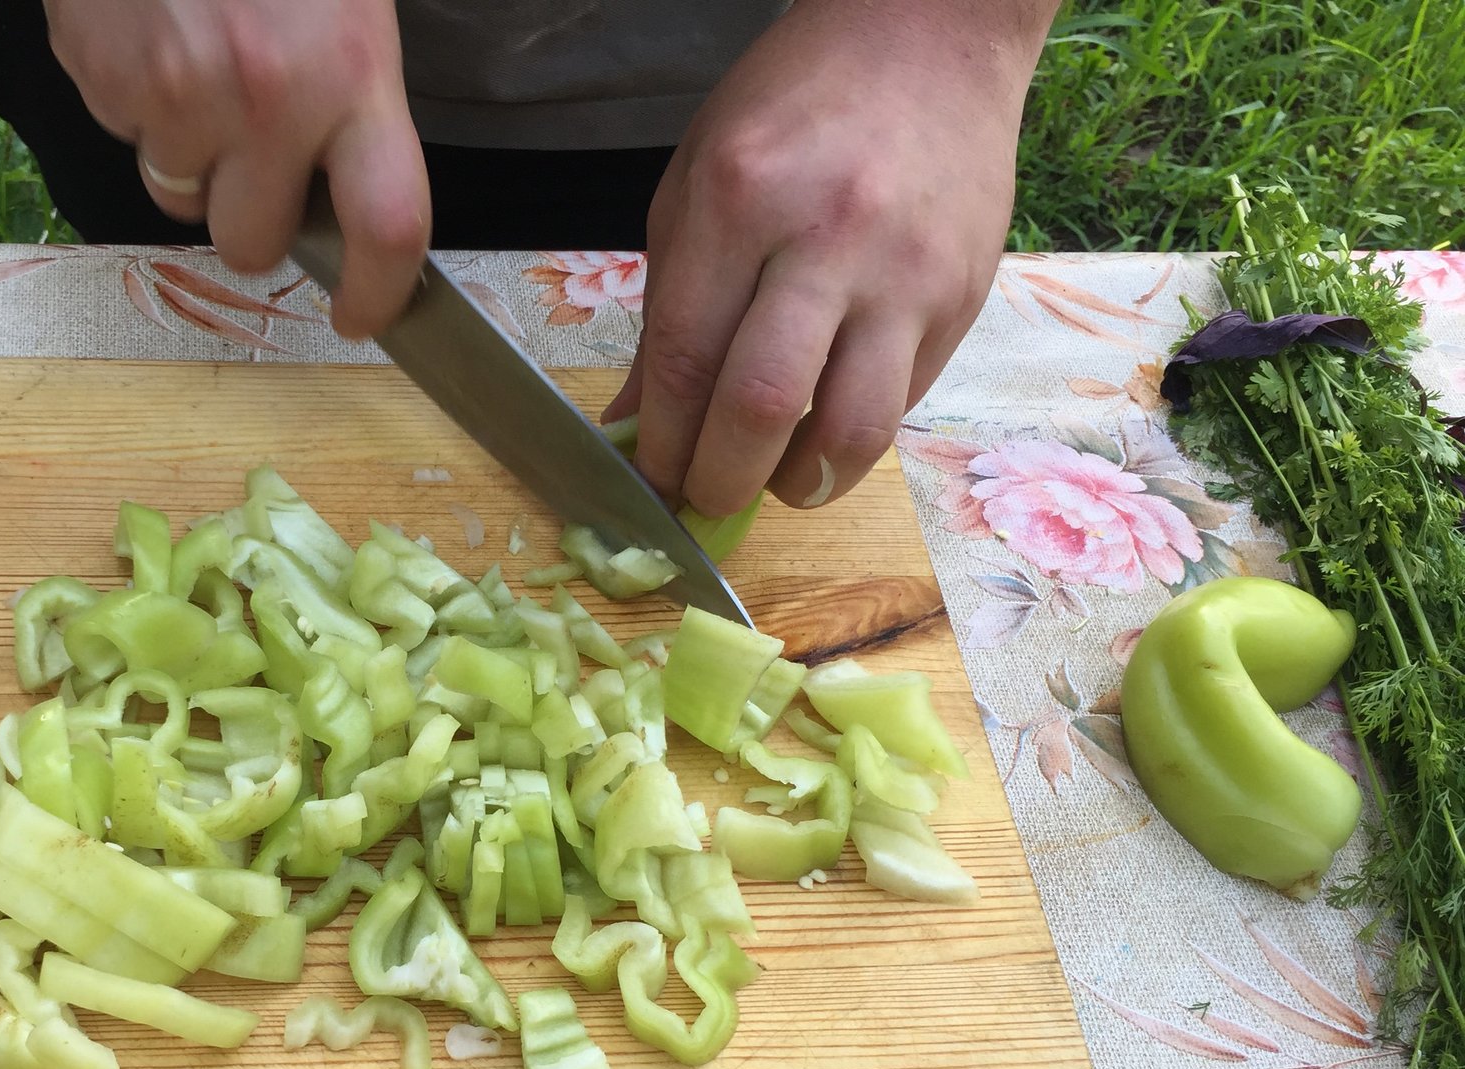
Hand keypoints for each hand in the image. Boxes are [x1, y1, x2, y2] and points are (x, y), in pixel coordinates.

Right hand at [41, 0, 428, 336]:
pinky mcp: (101, 78)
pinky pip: (125, 133)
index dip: (379, 293)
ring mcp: (174, 94)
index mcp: (351, 71)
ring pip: (180, 195)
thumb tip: (354, 201)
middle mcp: (266, 98)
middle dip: (253, 219)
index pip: (388, 227)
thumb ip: (355, 96)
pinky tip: (156, 32)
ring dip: (190, 155)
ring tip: (198, 63)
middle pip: (255, 243)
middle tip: (256, 161)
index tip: (364, 313)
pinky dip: (138, 101)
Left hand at [606, 0, 1054, 513]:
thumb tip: (634, 427)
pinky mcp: (961, 300)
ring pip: (853, 430)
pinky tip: (824, 427)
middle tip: (705, 496)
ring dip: (800, 484)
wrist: (929, 37)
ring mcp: (906, 274)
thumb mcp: (696, 187)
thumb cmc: (795, 107)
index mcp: (739, 199)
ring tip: (775, 480)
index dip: (663, 444)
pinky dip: (852, 439)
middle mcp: (827, 237)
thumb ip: (666, 316)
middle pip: (765, 406)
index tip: (652, 479)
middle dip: (721, 480)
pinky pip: (901, 406)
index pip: (688, 359)